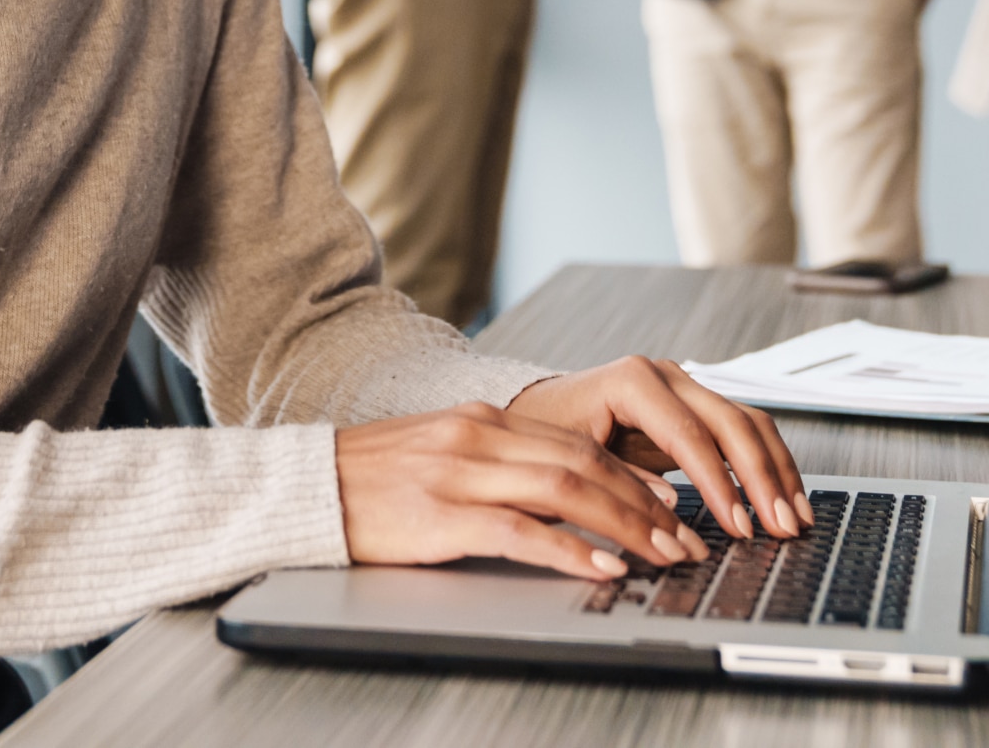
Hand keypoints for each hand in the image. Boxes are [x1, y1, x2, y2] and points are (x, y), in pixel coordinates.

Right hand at [334, 399, 707, 581]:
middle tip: (683, 538)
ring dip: (624, 526)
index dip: (632, 475)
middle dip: (643, 504)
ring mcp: (460, 474)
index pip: (577, 443)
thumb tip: (558, 492)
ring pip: (565, 491)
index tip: (670, 504)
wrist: (305, 487)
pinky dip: (569, 549)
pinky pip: (520, 532)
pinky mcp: (441, 516)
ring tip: (661, 555)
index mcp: (482, 420)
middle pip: (584, 463)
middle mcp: (478, 437)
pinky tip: (601, 566)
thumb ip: (496, 463)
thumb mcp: (440, 453)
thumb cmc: (371, 480)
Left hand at [507, 356, 810, 543]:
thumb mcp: (571, 460)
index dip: (719, 483)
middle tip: (780, 527)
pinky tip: (782, 499)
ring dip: (776, 471)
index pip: (689, 434)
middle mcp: (666, 376)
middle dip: (761, 478)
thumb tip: (672, 510)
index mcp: (633, 381)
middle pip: (731, 423)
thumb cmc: (546, 434)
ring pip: (748, 422)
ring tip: (794, 519)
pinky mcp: (696, 408)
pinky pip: (743, 431)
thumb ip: (621, 481)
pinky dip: (767, 465)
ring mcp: (685, 388)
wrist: (539, 411)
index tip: (739, 525)